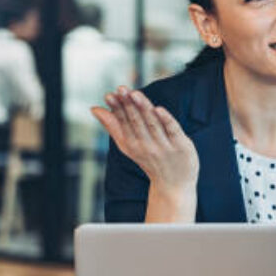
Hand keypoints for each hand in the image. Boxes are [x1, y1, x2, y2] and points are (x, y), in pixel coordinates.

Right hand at [91, 86, 199, 221]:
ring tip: (135, 94)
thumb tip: (94, 108)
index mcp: (132, 144)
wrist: (173, 186)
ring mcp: (164, 146)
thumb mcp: (129, 146)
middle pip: (136, 121)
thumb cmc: (151, 161)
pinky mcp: (181, 146)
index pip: (123, 123)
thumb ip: (113, 126)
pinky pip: (172, 130)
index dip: (117, 108)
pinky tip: (159, 109)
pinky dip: (165, 120)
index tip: (109, 94)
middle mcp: (146, 146)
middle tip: (121, 89)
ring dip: (143, 108)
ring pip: (152, 123)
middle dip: (128, 105)